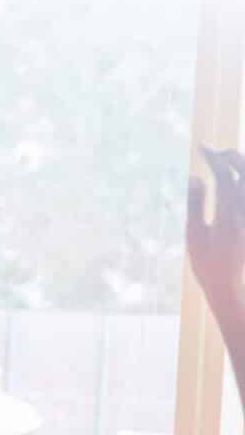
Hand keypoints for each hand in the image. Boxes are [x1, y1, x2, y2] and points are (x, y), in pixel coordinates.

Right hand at [189, 148, 244, 319]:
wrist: (233, 286)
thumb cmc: (210, 265)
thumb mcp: (195, 236)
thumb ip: (196, 204)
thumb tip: (196, 177)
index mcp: (229, 211)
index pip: (224, 173)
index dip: (213, 156)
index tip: (201, 148)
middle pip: (244, 169)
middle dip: (230, 155)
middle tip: (213, 153)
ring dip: (240, 166)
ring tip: (225, 162)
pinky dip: (241, 182)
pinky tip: (235, 181)